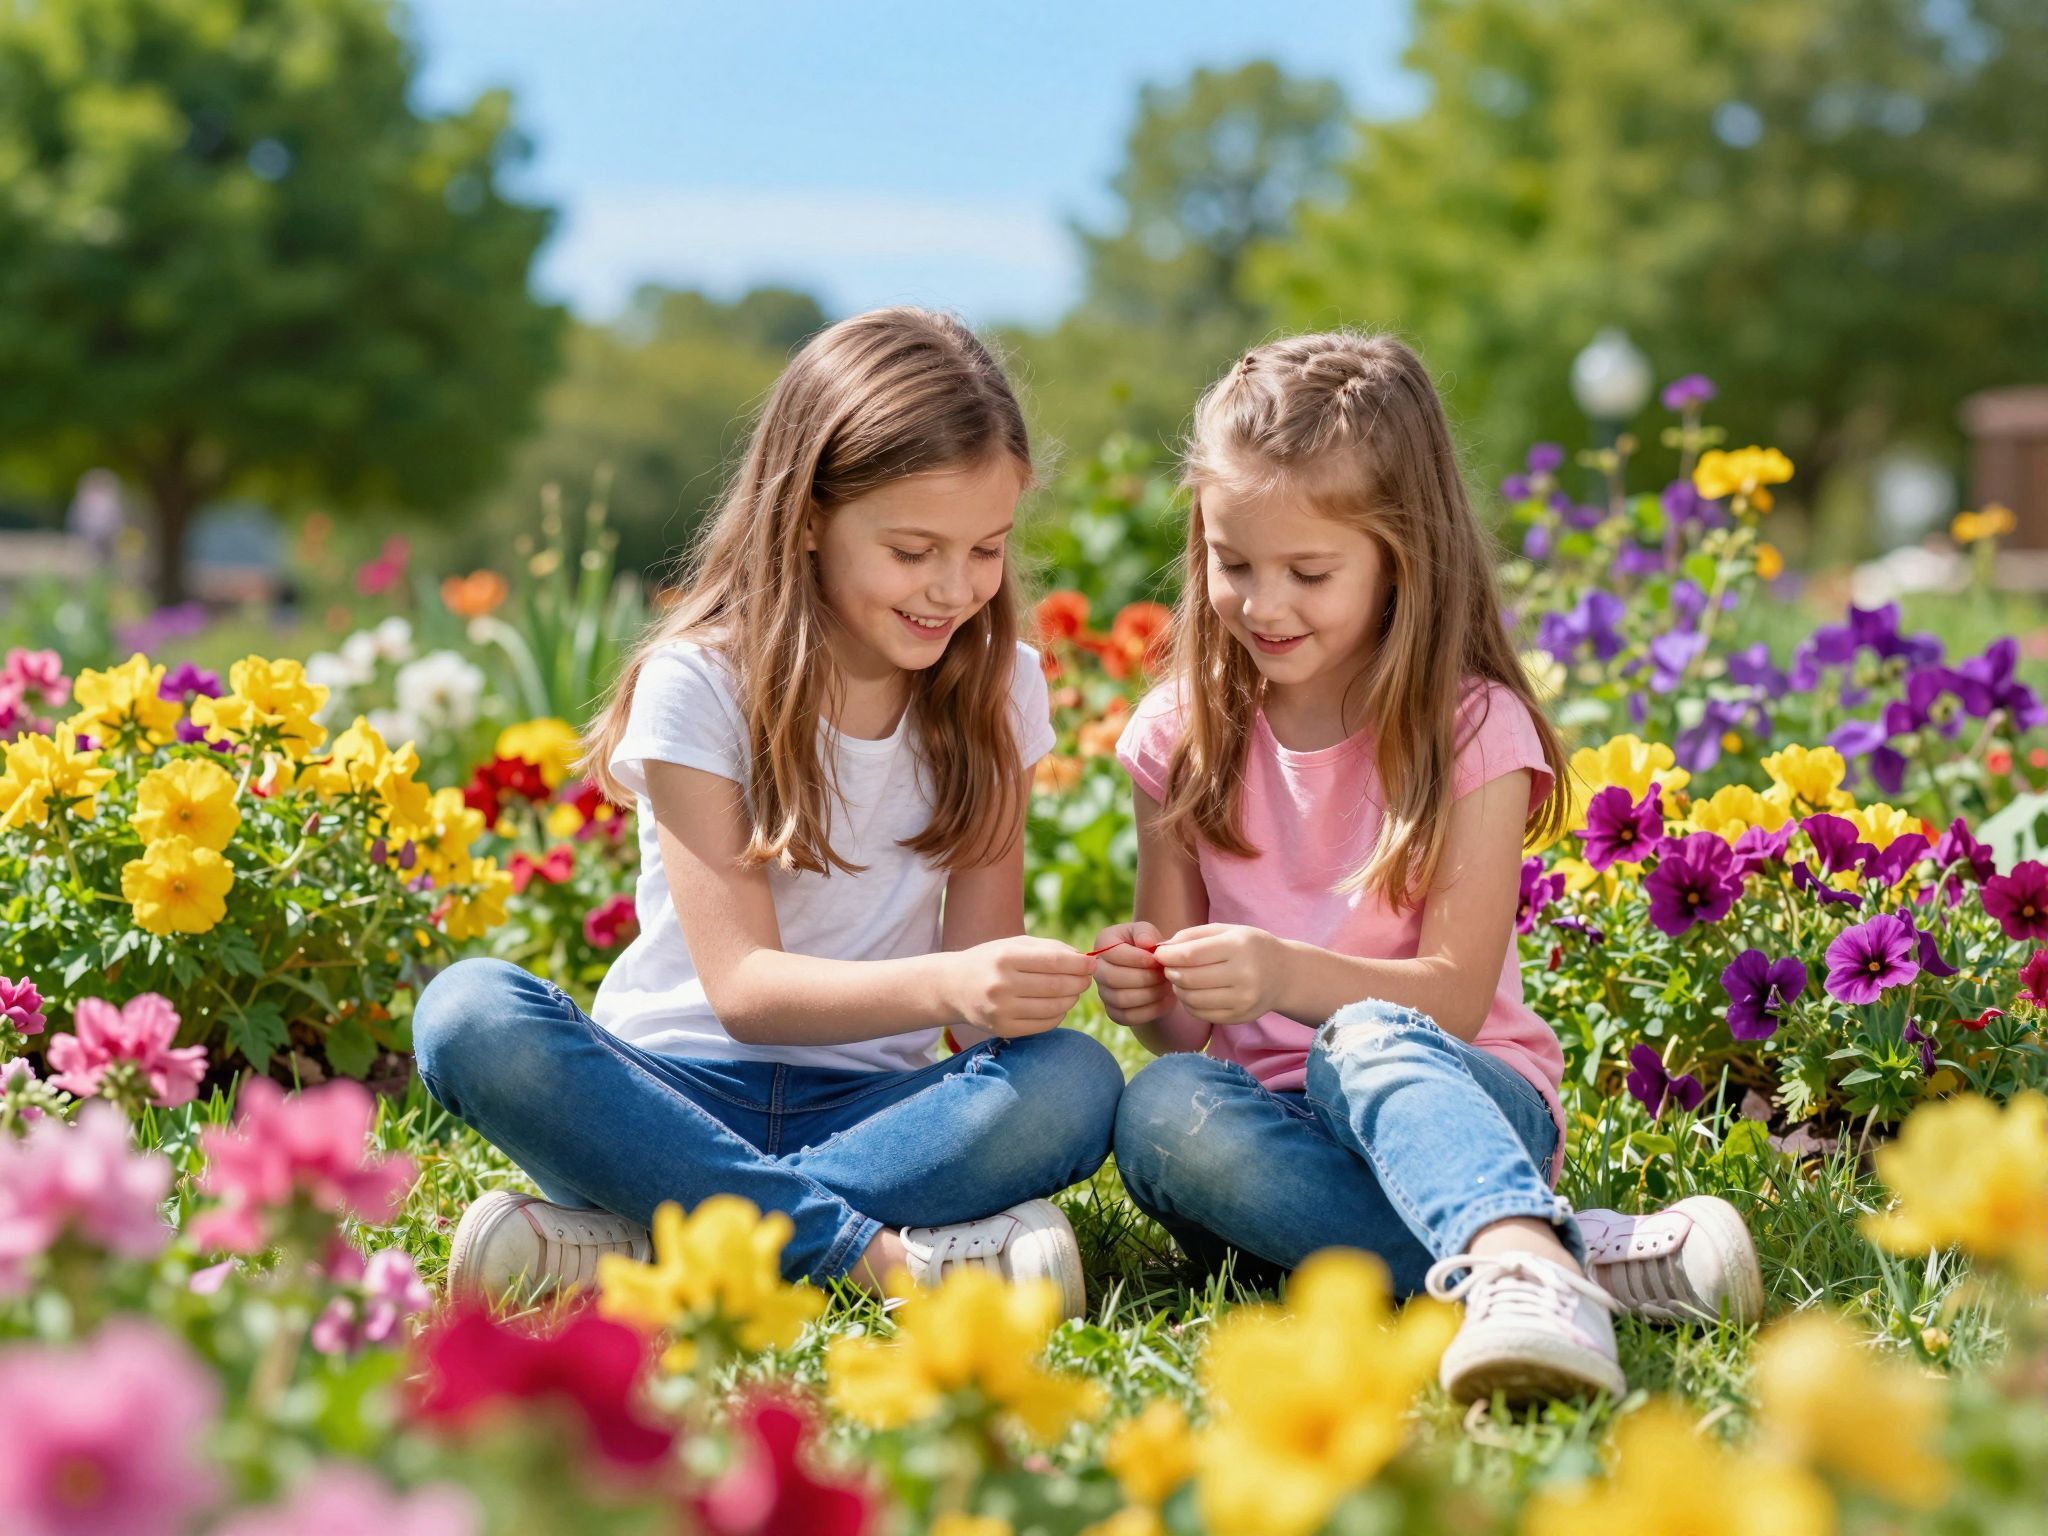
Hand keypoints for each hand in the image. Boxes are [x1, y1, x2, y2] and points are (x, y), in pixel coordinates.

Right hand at [941, 937, 1095, 1037]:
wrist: (953, 987)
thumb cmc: (991, 960)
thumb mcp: (1014, 944)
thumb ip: (1050, 948)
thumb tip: (1084, 960)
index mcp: (1005, 958)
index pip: (1055, 961)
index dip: (1079, 964)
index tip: (1092, 964)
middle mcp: (1001, 985)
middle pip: (1057, 986)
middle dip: (1080, 982)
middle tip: (1086, 979)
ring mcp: (1001, 1010)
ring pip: (1054, 1008)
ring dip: (1071, 999)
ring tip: (1072, 991)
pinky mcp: (1003, 1029)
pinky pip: (1044, 1025)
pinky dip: (1058, 1015)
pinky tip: (1057, 1006)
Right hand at [1090, 920, 1171, 1027]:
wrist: (1154, 970)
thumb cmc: (1149, 946)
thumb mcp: (1148, 932)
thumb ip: (1146, 932)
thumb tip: (1145, 943)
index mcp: (1103, 943)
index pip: (1112, 953)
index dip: (1136, 958)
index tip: (1157, 960)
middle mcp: (1098, 969)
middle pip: (1112, 978)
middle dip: (1143, 978)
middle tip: (1163, 975)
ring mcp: (1104, 993)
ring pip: (1120, 999)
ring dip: (1149, 994)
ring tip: (1165, 986)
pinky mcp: (1114, 1012)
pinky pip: (1128, 1017)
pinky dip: (1150, 1010)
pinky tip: (1165, 1000)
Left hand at [1151, 923, 1286, 1025]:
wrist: (1284, 974)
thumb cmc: (1249, 947)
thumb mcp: (1225, 931)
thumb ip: (1191, 936)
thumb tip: (1160, 950)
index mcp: (1238, 947)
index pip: (1190, 955)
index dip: (1168, 956)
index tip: (1159, 955)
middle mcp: (1244, 974)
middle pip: (1189, 979)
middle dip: (1171, 973)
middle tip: (1169, 967)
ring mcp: (1243, 999)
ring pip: (1192, 1000)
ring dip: (1178, 989)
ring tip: (1181, 979)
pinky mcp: (1240, 1017)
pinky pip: (1201, 1014)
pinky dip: (1189, 1004)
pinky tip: (1193, 993)